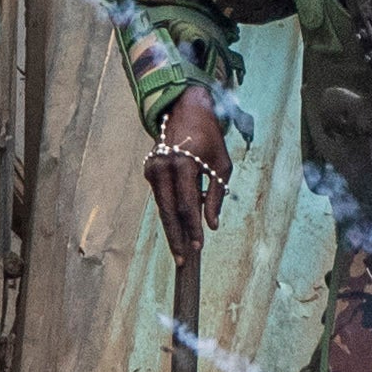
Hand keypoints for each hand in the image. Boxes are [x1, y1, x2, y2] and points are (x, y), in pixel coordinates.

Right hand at [144, 89, 230, 251]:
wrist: (185, 110)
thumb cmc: (209, 137)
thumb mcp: (222, 164)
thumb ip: (217, 195)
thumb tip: (212, 224)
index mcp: (183, 163)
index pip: (187, 204)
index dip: (193, 227)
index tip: (199, 246)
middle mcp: (163, 166)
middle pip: (168, 211)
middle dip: (176, 237)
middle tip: (181, 260)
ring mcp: (152, 168)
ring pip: (161, 206)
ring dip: (171, 228)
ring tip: (180, 250)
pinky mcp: (149, 170)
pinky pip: (160, 197)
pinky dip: (169, 212)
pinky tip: (178, 227)